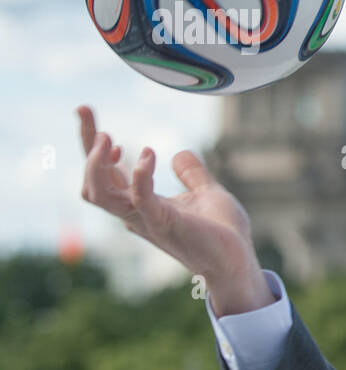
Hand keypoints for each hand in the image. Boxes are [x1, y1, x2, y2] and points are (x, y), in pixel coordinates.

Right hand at [76, 104, 272, 313]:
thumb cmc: (223, 232)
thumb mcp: (207, 192)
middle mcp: (135, 211)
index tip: (96, 122)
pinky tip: (149, 154)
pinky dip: (140, 176)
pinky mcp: (165, 223)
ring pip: (98, 194)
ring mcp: (146, 219)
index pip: (106, 172)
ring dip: (96, 163)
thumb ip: (192, 174)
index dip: (94, 147)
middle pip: (92, 179)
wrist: (238, 260)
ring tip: (107, 137)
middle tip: (83, 109)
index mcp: (142, 202)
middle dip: (85, 144)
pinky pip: (140, 199)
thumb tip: (180, 154)